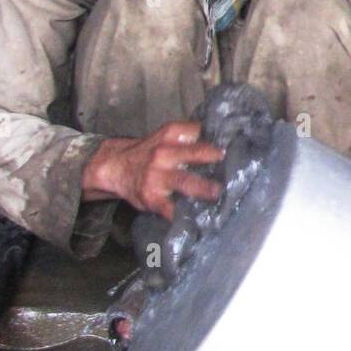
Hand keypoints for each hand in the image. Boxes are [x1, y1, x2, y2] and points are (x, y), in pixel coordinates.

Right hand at [82, 122, 224, 220]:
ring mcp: (157, 177)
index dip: (214, 138)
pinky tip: (199, 219)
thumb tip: (223, 145)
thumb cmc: (148, 152)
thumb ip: (188, 139)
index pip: (195, 131)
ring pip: (184, 181)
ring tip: (218, 193)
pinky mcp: (152, 198)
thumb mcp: (165, 137)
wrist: (115, 167)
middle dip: (212, 157)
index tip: (234, 144)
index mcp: (169, 135)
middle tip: (228, 162)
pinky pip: (170, 208)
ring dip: (203, 188)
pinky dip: (184, 214)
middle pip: (193, 153)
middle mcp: (163, 153)